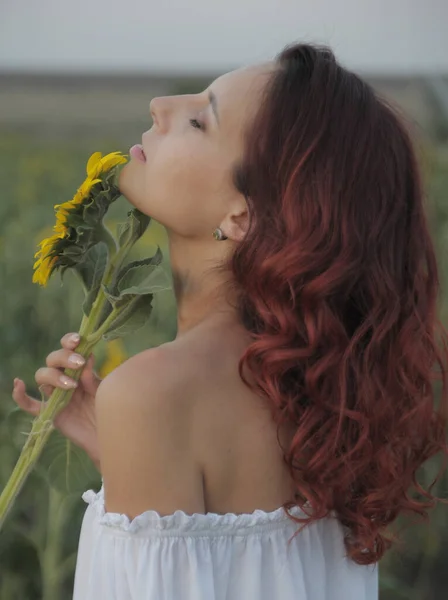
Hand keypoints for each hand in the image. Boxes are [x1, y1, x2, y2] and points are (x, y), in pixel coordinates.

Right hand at [12, 332, 101, 465]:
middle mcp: (65, 378)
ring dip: (54, 375)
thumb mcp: (105, 390)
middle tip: (79, 363)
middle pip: (53, 359)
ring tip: (72, 384)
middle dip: (64, 357)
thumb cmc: (110, 409)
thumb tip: (88, 355)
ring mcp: (56, 395)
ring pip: (42, 376)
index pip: (68, 349)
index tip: (78, 340)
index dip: (69, 341)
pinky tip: (18, 384)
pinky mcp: (50, 413)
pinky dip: (20, 395)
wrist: (111, 435)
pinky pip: (30, 404)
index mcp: (79, 369)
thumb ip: (94, 377)